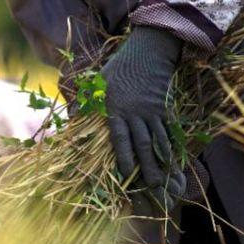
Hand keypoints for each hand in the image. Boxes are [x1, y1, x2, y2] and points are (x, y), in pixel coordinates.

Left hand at [101, 25, 186, 211]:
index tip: (125, 175)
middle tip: (152, 190)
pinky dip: (170, 149)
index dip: (123, 157)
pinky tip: (173, 163)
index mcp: (115, 108)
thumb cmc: (116, 71)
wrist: (147, 52)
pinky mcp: (163, 110)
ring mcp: (151, 112)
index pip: (119, 137)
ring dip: (161, 164)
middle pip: (142, 144)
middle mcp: (134, 113)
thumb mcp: (95, 85)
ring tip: (165, 183)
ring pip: (157, 141)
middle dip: (147, 168)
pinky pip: (167, 133)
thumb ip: (84, 105)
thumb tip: (70, 122)